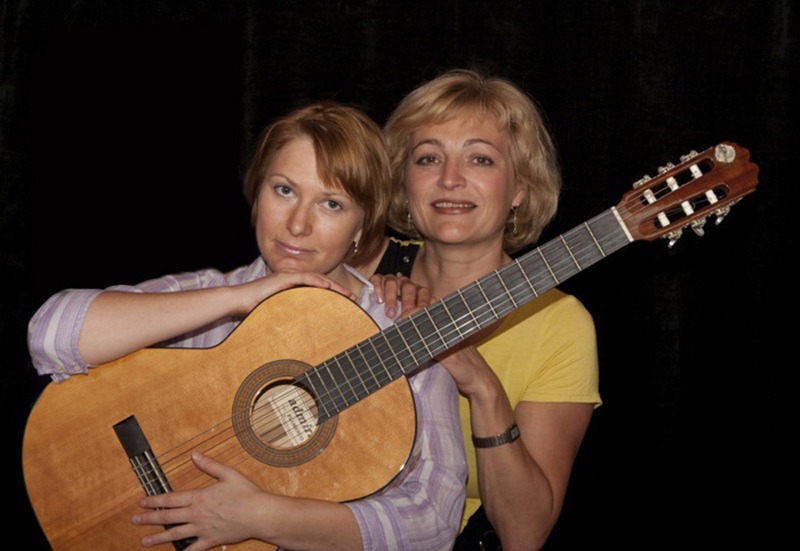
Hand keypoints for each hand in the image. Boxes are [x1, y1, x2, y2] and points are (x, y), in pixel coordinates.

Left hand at [132, 451, 266, 549]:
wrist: (259, 514)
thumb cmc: (246, 494)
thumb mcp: (228, 474)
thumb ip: (209, 465)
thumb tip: (195, 455)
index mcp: (199, 497)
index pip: (170, 499)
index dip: (154, 501)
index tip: (141, 502)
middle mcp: (197, 514)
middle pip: (168, 517)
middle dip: (149, 519)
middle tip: (135, 520)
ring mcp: (202, 529)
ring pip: (175, 535)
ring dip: (158, 538)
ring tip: (144, 541)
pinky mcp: (210, 541)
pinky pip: (193, 549)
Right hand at [239, 270, 357, 314]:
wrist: (237, 301)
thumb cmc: (253, 310)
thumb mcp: (276, 314)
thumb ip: (289, 319)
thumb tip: (302, 336)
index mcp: (293, 288)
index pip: (317, 289)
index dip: (333, 294)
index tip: (346, 303)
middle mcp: (292, 281)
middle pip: (321, 283)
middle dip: (339, 290)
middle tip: (353, 298)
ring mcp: (287, 277)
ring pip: (316, 279)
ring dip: (333, 286)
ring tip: (346, 293)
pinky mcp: (282, 278)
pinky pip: (303, 278)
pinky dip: (316, 281)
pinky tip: (328, 286)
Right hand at [368, 274, 433, 317]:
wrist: (376, 313)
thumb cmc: (396, 315)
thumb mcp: (409, 316)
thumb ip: (420, 312)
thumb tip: (432, 307)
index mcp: (416, 291)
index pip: (423, 292)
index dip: (423, 301)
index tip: (420, 313)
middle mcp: (404, 284)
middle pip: (408, 287)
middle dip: (407, 301)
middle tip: (405, 314)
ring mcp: (391, 281)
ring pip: (392, 283)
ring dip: (391, 298)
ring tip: (390, 313)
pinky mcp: (377, 280)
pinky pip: (378, 280)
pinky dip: (378, 288)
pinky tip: (378, 300)